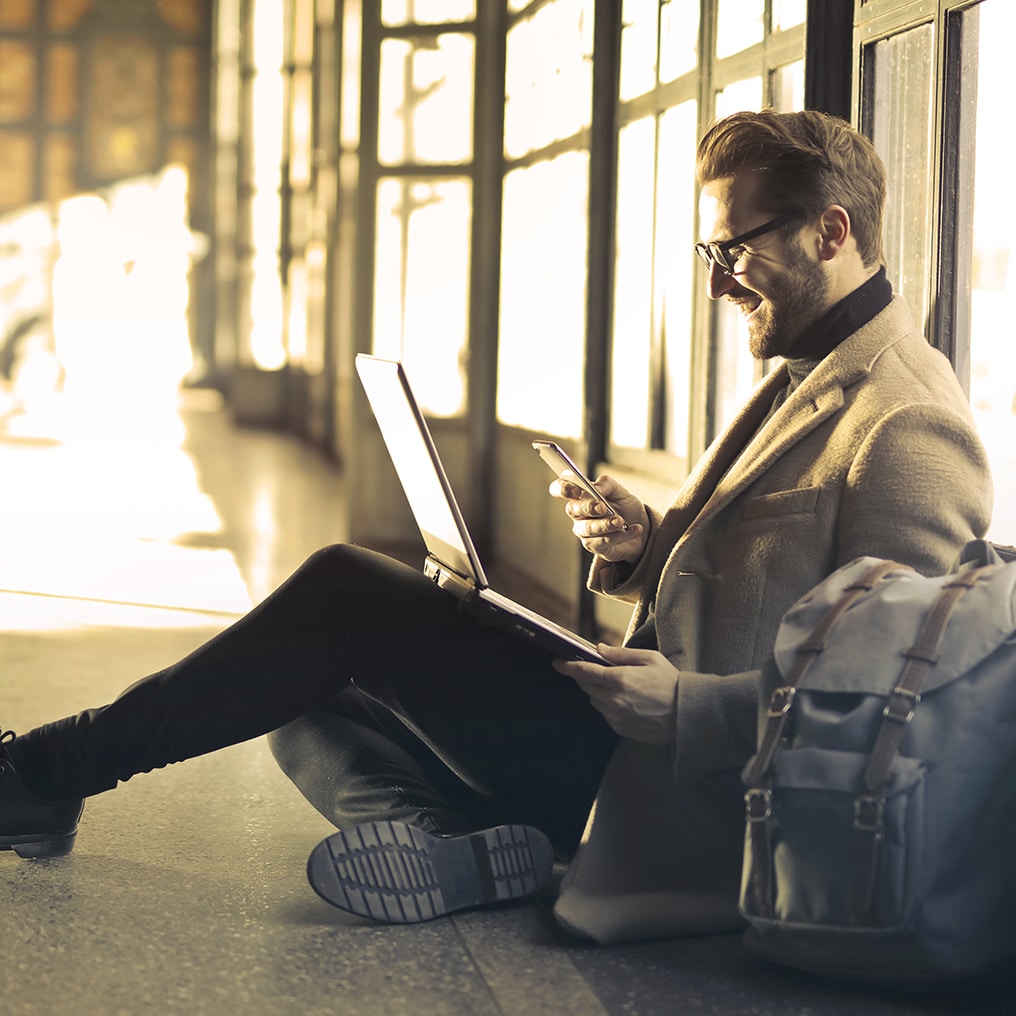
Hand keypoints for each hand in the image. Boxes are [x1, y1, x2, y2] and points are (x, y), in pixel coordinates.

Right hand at [549, 473, 648, 563]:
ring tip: (621, 521)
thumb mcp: (620, 491)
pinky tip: (634, 529)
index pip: (560, 489)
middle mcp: (578, 514)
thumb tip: (595, 487)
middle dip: (587, 507)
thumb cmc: (626, 508)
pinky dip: (621, 535)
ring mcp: (584, 532)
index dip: (562, 489)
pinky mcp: (595, 547)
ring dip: (605, 524)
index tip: (575, 490)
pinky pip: (603, 541)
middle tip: (602, 507)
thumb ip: (607, 484)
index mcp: (580, 496)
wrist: (643, 529)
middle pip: (572, 509)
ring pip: (587, 528)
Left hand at [553, 644, 677, 743]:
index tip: (557, 663)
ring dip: (597, 691)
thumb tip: (599, 648)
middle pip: (587, 686)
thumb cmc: (671, 682)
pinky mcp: (620, 729)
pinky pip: (605, 714)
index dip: (568, 666)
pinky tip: (624, 701)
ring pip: (595, 701)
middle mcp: (614, 700)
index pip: (585, 671)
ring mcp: (616, 717)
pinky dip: (607, 705)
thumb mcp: (649, 659)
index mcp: (620, 679)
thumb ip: (621, 654)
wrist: (687, 714)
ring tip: (615, 686)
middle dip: (585, 677)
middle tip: (591, 670)